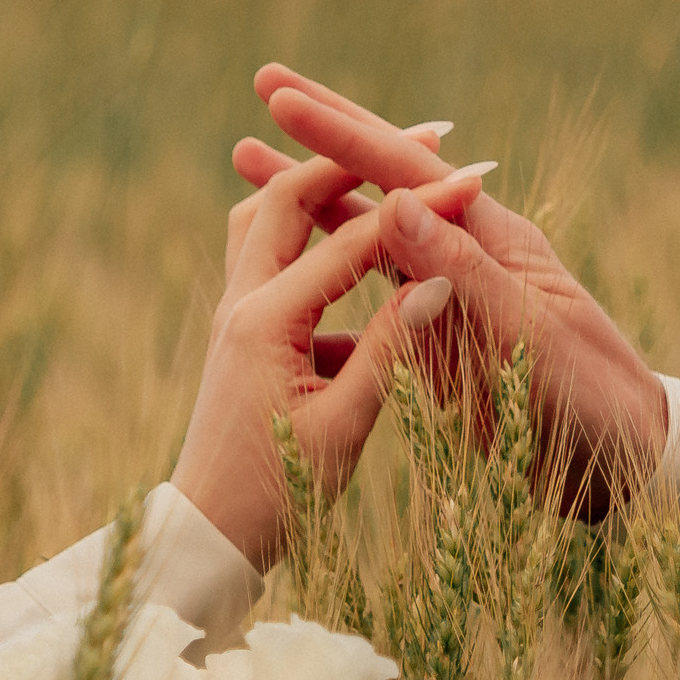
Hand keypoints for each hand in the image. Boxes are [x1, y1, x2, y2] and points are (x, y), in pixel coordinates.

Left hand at [170, 154, 473, 573]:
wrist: (206, 540)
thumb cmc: (274, 497)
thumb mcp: (344, 427)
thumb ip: (391, 348)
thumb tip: (438, 278)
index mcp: (266, 319)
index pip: (353, 240)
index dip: (418, 207)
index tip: (474, 178)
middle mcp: (241, 304)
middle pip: (289, 199)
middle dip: (352, 161)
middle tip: (421, 139)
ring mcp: (235, 320)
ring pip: (270, 227)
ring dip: (323, 199)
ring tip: (381, 182)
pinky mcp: (242, 342)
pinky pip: (279, 276)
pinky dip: (319, 259)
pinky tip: (369, 288)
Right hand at [240, 64, 667, 520]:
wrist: (620, 459)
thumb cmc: (589, 396)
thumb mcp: (524, 331)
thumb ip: (460, 270)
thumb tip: (395, 200)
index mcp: (492, 239)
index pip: (406, 172)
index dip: (343, 134)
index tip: (284, 99)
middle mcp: (466, 252)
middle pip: (382, 181)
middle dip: (323, 135)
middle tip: (266, 84)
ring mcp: (448, 292)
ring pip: (365, 232)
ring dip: (310, 197)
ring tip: (250, 162)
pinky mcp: (437, 335)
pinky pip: (370, 292)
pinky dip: (327, 271)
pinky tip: (285, 267)